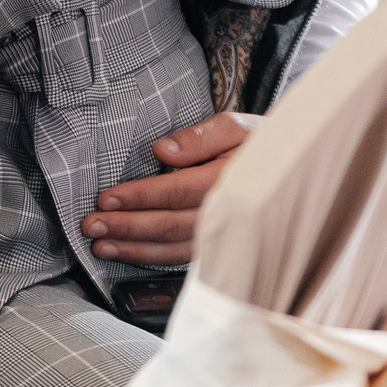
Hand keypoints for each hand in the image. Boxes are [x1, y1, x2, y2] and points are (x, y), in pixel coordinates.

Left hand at [82, 110, 261, 263]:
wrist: (295, 173)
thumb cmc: (263, 145)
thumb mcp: (239, 126)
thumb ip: (202, 136)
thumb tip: (163, 151)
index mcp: (230, 182)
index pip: (176, 192)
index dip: (140, 196)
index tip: (107, 198)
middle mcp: (228, 216)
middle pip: (170, 226)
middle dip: (127, 227)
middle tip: (91, 226)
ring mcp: (226, 239)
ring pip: (174, 250)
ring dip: (135, 250)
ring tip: (102, 247)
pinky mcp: (222, 250)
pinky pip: (184, 259)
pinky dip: (154, 260)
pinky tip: (131, 255)